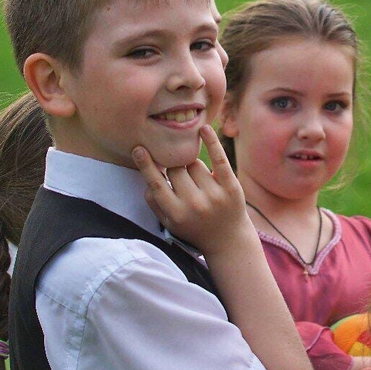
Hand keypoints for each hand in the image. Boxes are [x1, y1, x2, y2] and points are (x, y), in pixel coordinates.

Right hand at [132, 126, 253, 256]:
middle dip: (175, 167)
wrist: (228, 240)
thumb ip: (154, 202)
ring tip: (199, 184)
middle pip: (176, 169)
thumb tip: (146, 178)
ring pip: (195, 164)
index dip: (146, 165)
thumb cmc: (194, 228)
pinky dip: (211, 142)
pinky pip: (219, 159)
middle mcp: (194, 204)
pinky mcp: (231, 187)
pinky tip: (204, 129)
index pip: (157, 185)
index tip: (139, 148)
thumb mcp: (169, 223)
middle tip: (182, 176)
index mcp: (176, 214)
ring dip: (193, 167)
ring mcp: (214, 195)